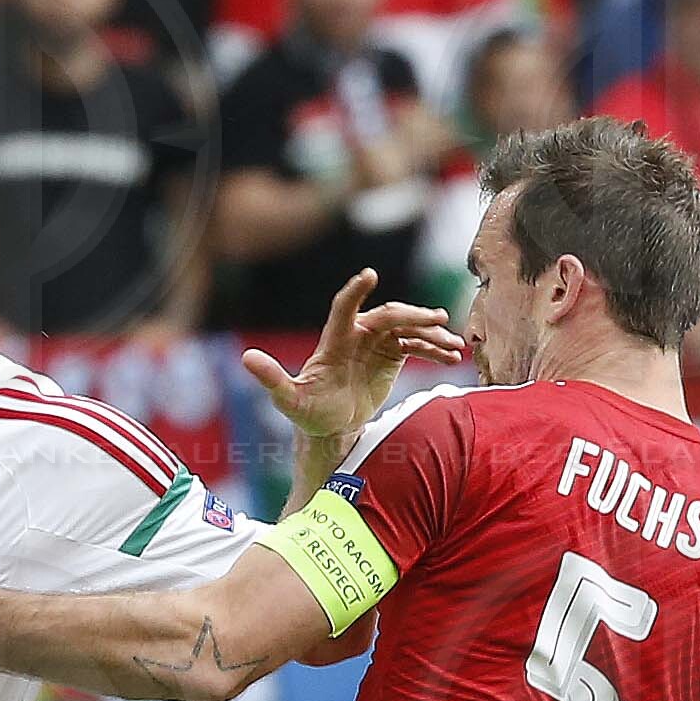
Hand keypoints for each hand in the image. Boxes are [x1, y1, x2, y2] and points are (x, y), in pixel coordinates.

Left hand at [240, 268, 461, 471]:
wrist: (330, 425)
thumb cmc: (307, 411)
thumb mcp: (288, 399)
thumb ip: (271, 379)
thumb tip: (246, 359)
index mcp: (335, 339)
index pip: (345, 307)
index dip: (356, 291)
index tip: (369, 275)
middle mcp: (357, 334)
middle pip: (388, 315)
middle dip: (412, 315)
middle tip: (437, 320)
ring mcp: (376, 342)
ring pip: (407, 328)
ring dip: (430, 333)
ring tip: (453, 343)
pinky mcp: (391, 354)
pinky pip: (416, 345)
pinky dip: (434, 349)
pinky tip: (451, 356)